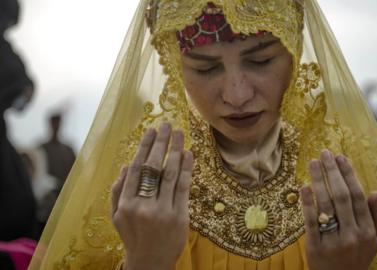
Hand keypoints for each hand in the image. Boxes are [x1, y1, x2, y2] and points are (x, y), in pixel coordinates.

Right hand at [111, 123, 193, 269]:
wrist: (150, 262)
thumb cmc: (133, 236)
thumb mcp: (117, 216)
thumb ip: (117, 191)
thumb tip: (126, 165)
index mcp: (125, 203)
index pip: (136, 168)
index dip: (144, 147)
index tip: (151, 130)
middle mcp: (143, 205)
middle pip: (153, 167)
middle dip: (161, 143)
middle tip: (167, 125)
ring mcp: (162, 211)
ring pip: (170, 175)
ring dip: (175, 150)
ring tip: (180, 133)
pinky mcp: (179, 216)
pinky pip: (183, 188)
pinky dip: (187, 169)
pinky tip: (188, 154)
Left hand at [300, 149, 376, 269]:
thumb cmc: (356, 259)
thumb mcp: (373, 242)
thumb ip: (376, 218)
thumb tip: (375, 192)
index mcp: (367, 231)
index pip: (358, 197)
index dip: (349, 175)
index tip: (341, 158)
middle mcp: (352, 235)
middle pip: (342, 196)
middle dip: (333, 172)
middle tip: (325, 153)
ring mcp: (334, 241)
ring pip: (326, 206)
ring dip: (319, 181)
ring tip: (312, 163)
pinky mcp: (315, 248)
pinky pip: (311, 222)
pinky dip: (308, 203)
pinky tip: (304, 187)